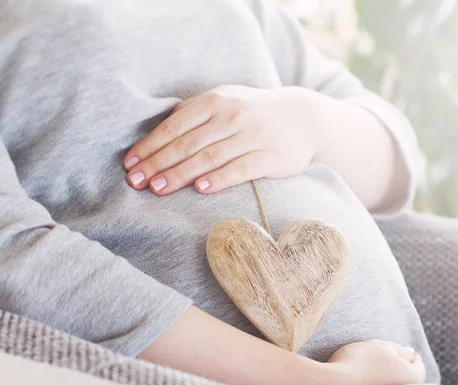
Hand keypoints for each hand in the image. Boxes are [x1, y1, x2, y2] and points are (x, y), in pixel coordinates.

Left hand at [124, 85, 331, 194]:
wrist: (304, 117)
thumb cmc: (255, 112)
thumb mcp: (227, 100)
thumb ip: (196, 112)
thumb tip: (160, 131)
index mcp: (216, 101)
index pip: (175, 125)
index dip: (150, 146)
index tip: (130, 165)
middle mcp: (232, 115)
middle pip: (188, 143)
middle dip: (158, 163)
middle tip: (136, 182)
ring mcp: (252, 136)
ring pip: (209, 157)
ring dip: (181, 173)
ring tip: (158, 189)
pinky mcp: (270, 156)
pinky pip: (240, 168)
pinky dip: (219, 178)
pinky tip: (201, 188)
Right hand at [325, 339, 426, 384]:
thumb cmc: (358, 363)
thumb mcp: (381, 346)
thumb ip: (400, 349)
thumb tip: (411, 354)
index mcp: (412, 379)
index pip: (418, 364)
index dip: (407, 353)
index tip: (394, 348)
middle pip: (405, 376)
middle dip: (397, 365)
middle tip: (380, 356)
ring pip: (391, 384)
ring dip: (385, 376)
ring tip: (368, 368)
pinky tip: (362, 379)